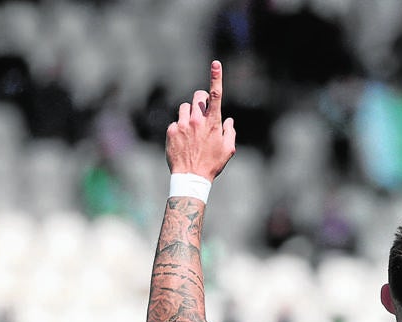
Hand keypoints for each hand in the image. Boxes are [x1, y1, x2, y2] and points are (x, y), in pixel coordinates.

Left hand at [166, 60, 236, 179]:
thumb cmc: (212, 164)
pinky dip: (180, 127)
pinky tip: (184, 141)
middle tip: (203, 109)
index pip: (216, 95)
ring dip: (190, 114)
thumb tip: (228, 120)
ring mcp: (183, 124)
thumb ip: (230, 131)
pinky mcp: (171, 130)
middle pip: (198, 96)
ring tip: (192, 131)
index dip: (216, 77)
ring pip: (185, 107)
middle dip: (202, 99)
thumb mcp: (228, 150)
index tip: (216, 64)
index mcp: (213, 123)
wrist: (190, 177)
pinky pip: (176, 121)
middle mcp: (197, 120)